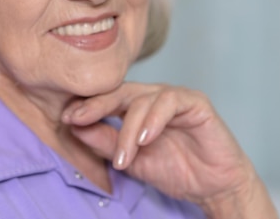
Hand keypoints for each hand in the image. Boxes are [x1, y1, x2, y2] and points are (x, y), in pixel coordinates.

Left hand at [61, 82, 277, 218]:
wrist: (214, 187)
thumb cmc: (174, 170)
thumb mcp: (130, 160)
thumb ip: (103, 142)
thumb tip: (73, 126)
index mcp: (134, 106)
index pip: (104, 98)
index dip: (84, 106)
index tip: (64, 118)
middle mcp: (151, 97)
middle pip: (117, 92)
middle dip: (95, 106)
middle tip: (76, 120)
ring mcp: (173, 97)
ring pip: (140, 101)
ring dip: (128, 129)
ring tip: (123, 156)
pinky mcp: (195, 102)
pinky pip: (169, 102)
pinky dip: (153, 120)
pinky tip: (144, 139)